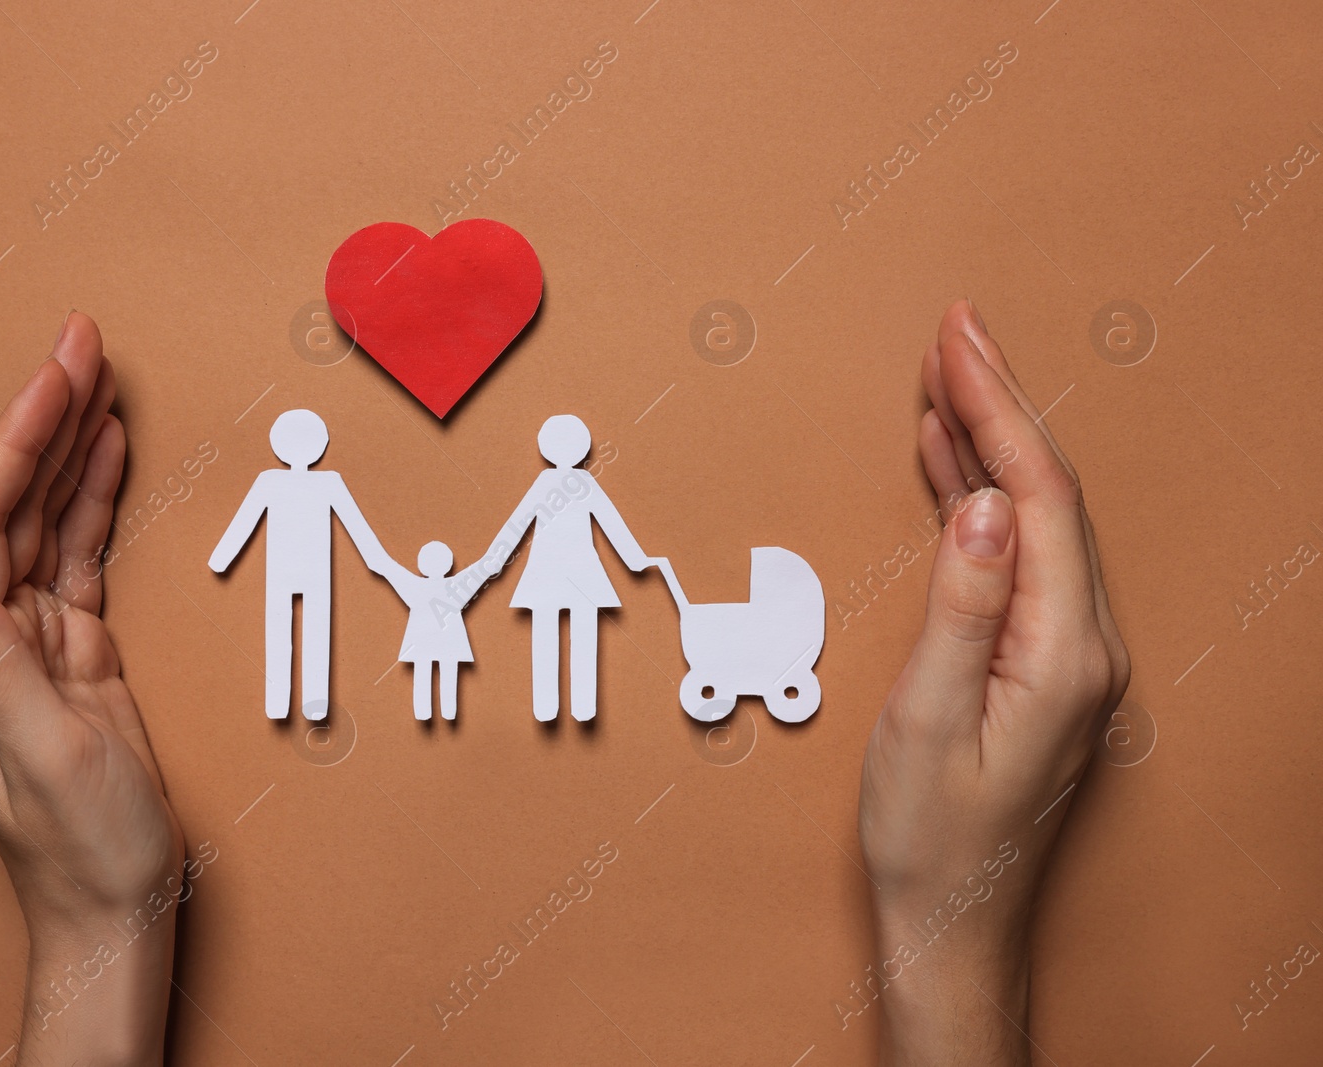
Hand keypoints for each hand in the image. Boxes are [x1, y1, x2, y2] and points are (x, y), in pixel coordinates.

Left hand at [0, 313, 182, 1065]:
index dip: (20, 440)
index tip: (59, 373)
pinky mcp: (74, 652)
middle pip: (10, 502)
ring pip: (48, 519)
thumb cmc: (83, 848)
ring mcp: (32, 641)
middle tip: (82, 340)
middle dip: (45, 416)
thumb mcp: (44, 756)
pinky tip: (109, 458)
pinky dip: (96, 501)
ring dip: (71, 446)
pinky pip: (81, 555)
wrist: (114, 908)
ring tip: (99, 378)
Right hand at [857, 300, 1128, 1064]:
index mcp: (1062, 650)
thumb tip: (978, 505)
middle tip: (954, 330)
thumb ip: (960, 607)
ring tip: (944, 378)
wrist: (951, 918)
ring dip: (987, 442)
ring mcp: (1065, 653)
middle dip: (998, 403)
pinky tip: (948, 467)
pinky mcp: (1038, 662)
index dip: (995, 410)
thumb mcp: (927, 720)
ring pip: (1031, 516)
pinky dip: (978, 498)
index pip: (1033, 497)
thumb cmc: (932, 835)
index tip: (956, 343)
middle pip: (1045, 492)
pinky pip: (1015, 554)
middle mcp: (1081, 643)